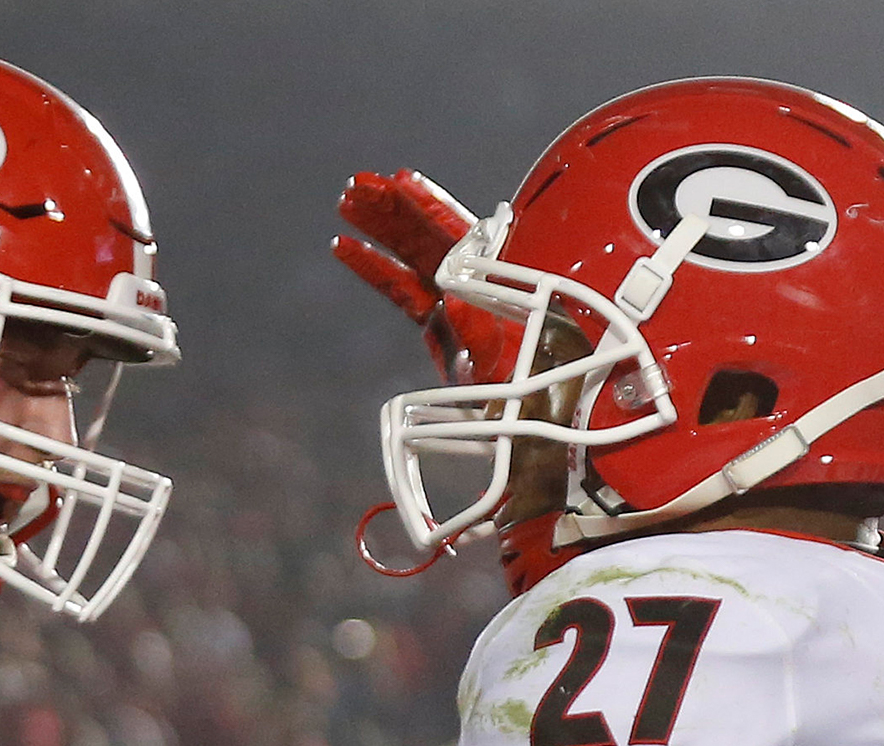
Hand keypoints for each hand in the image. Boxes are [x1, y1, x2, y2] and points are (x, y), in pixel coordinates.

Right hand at [333, 169, 518, 386]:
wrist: (541, 427)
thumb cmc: (538, 392)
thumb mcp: (511, 362)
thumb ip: (479, 337)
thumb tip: (449, 303)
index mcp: (489, 285)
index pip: (452, 234)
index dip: (427, 205)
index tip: (403, 180)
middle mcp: (470, 289)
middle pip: (425, 236)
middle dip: (394, 209)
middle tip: (359, 183)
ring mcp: (451, 307)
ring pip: (408, 255)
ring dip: (378, 227)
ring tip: (347, 198)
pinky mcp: (438, 328)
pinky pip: (398, 288)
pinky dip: (372, 266)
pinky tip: (342, 246)